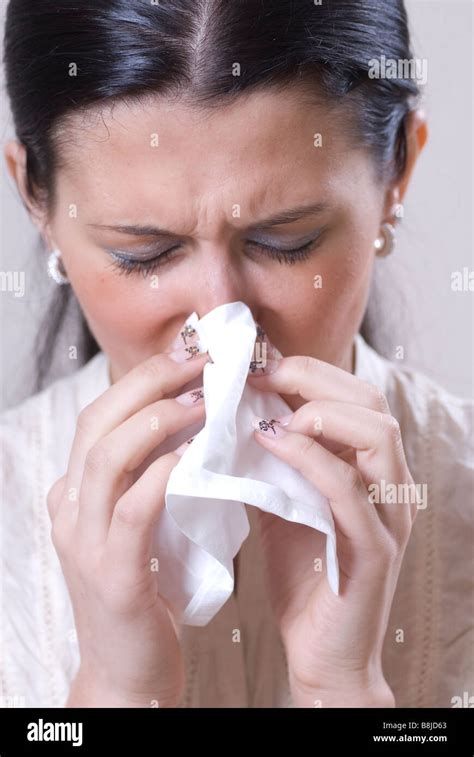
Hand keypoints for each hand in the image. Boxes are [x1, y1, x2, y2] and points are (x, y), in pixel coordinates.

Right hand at [47, 322, 208, 706]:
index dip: (144, 377)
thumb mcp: (141, 523)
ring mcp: (84, 542)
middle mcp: (71, 508)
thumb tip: (196, 420)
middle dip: (150, 381)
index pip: (101, 414)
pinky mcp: (113, 575)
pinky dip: (162, 475)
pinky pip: (132, 511)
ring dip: (159, 419)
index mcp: (77, 491)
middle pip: (99, 421)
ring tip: (206, 398)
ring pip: (108, 457)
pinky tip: (195, 455)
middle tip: (201, 359)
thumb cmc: (148, 590)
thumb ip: (152, 475)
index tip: (189, 351)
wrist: (128, 673)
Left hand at [247, 353, 416, 707]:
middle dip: (313, 378)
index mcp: (370, 470)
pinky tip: (271, 445)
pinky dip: (311, 458)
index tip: (256, 364)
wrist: (322, 654)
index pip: (355, 396)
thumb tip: (237, 413)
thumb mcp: (285, 504)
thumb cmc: (303, 576)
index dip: (308, 371)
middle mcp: (389, 485)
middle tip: (259, 375)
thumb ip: (274, 461)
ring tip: (268, 415)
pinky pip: (350, 489)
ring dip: (319, 412)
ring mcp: (388, 516)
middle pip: (372, 403)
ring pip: (378, 435)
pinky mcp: (375, 550)